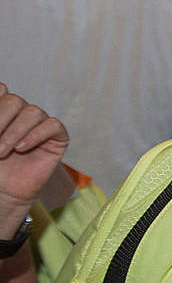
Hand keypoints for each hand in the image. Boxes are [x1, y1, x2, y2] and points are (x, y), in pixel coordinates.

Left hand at [0, 83, 67, 230]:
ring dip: (14, 132)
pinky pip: (52, 126)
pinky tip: (22, 148)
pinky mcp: (56, 138)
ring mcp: (39, 125)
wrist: (3, 192)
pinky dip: (36, 135)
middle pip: (14, 100)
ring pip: (32, 112)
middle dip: (0, 120)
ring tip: (2, 152)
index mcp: (2, 110)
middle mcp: (20, 114)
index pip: (0, 90)